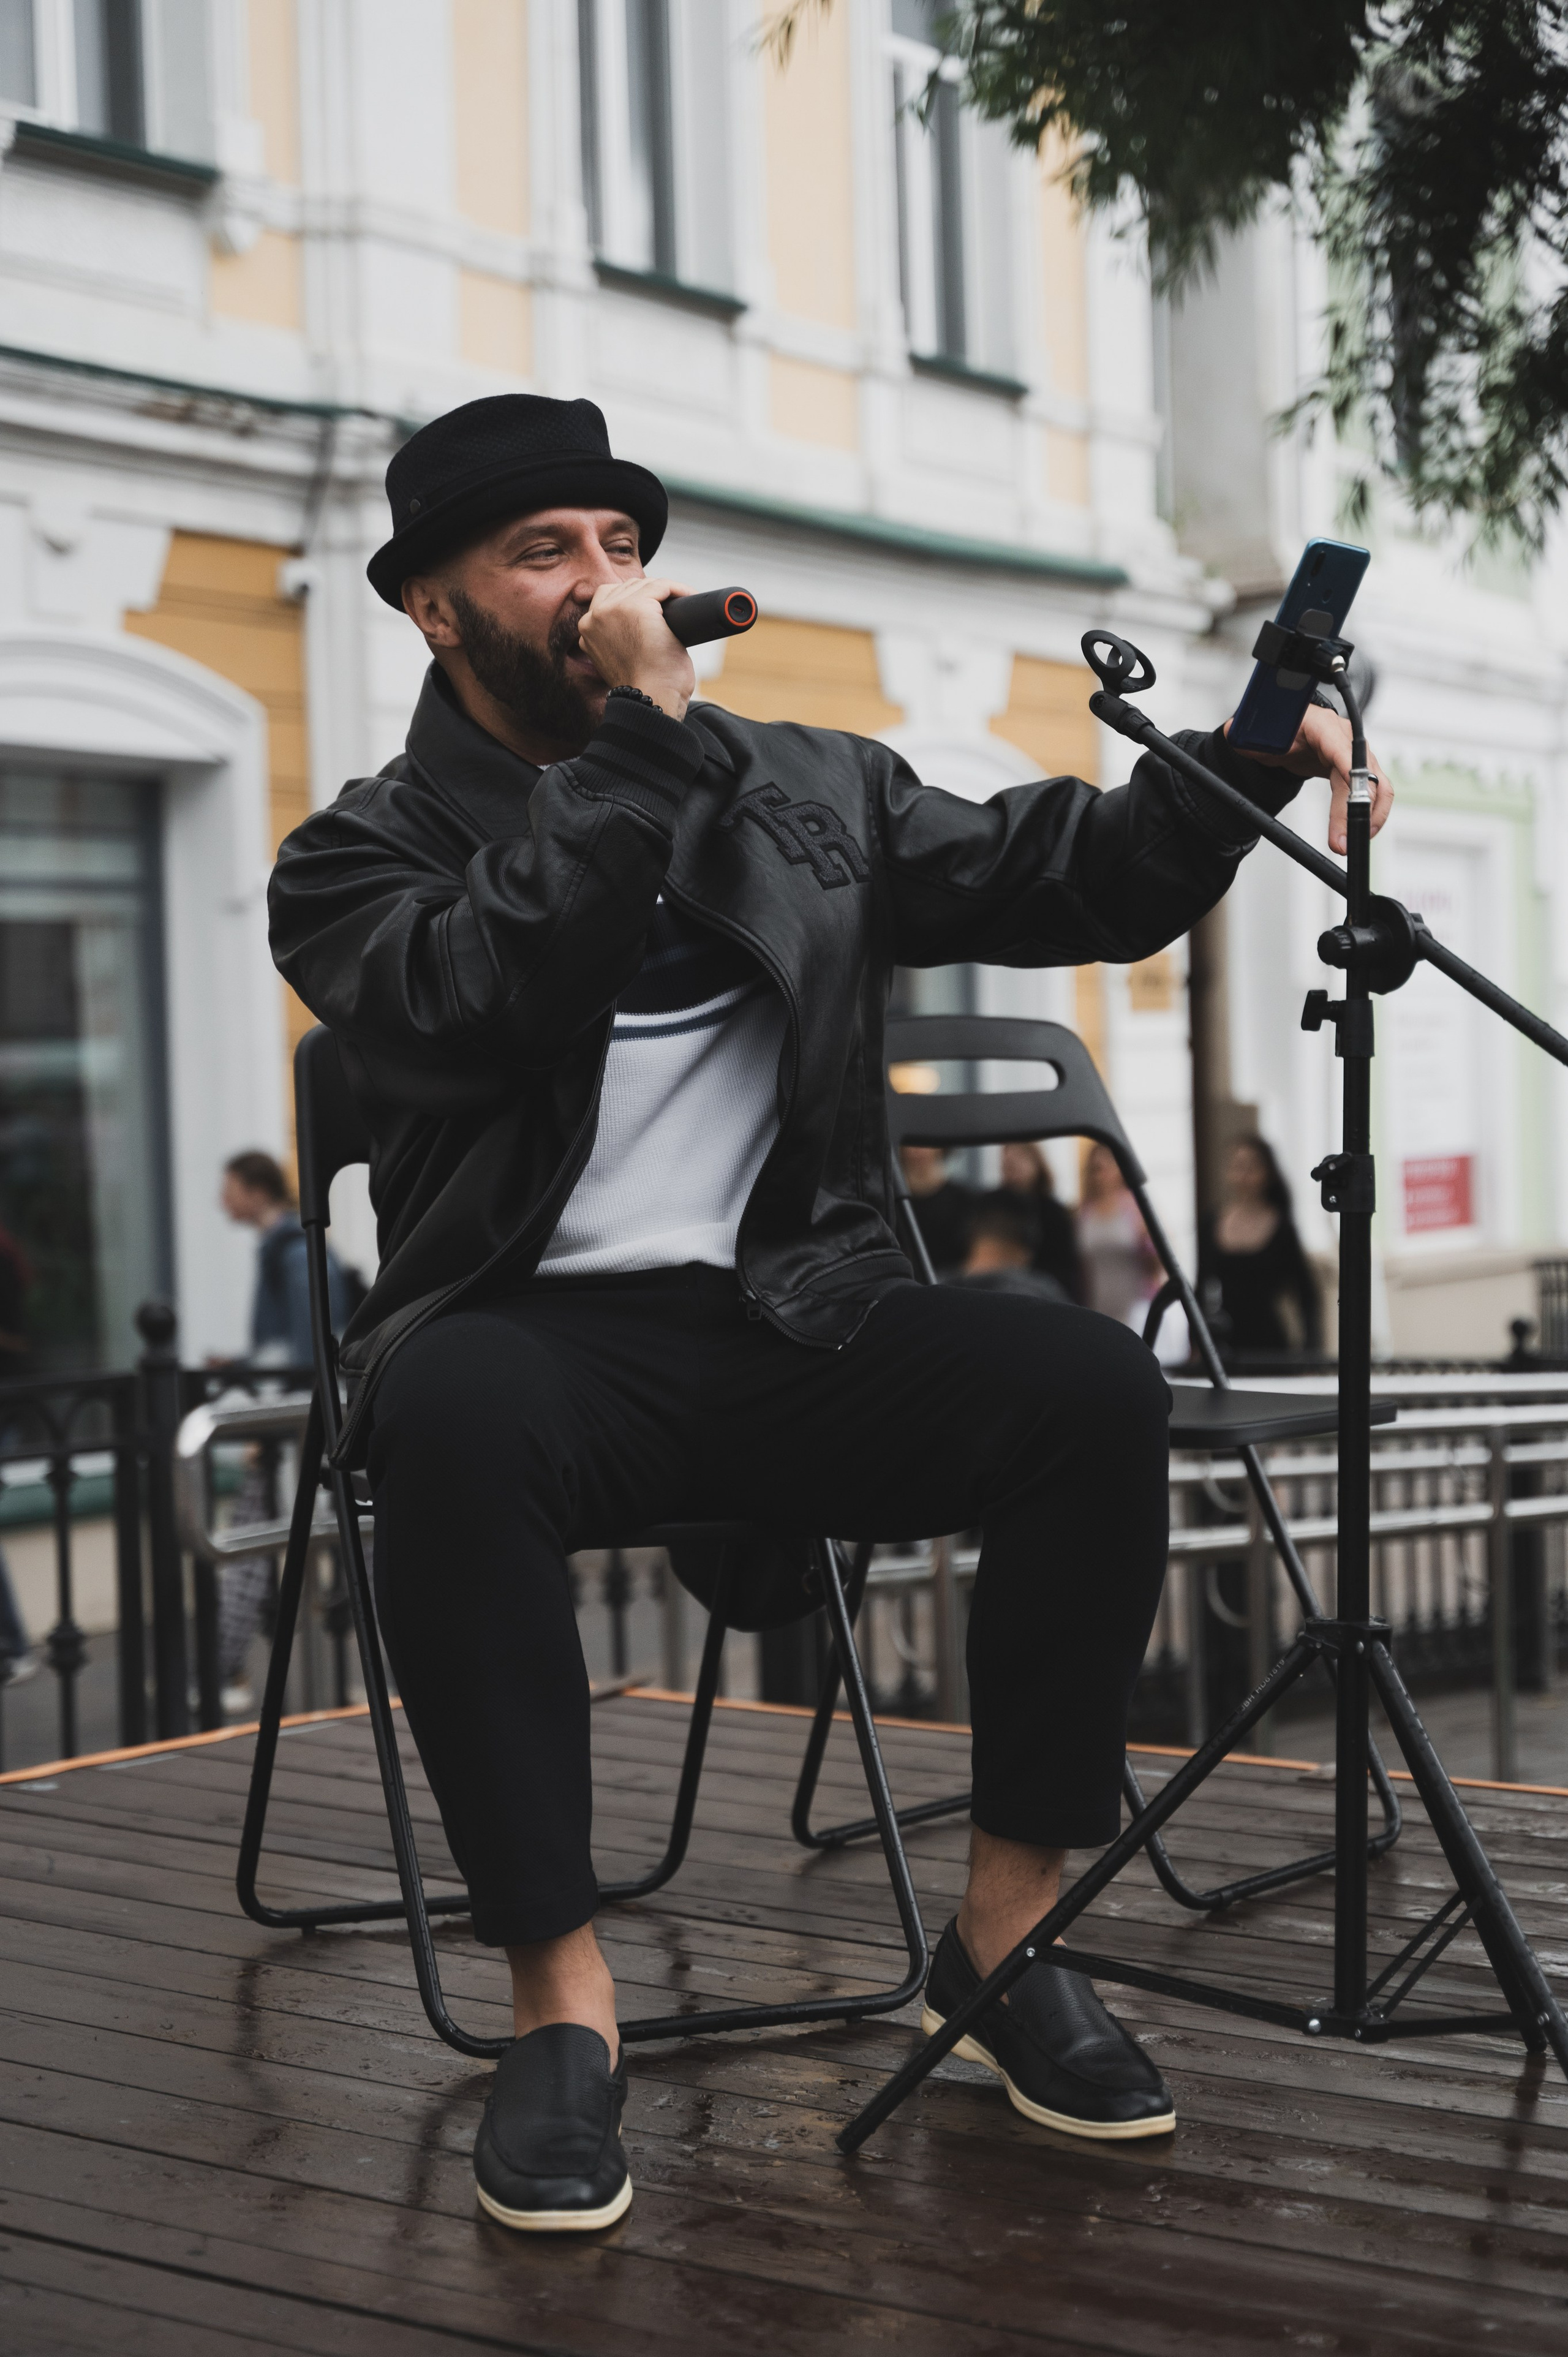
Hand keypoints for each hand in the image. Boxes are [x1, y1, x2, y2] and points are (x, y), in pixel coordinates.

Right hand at [576, 576, 695, 721]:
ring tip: (684, 603)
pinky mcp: (636, 606)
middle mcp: (594, 616)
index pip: (610, 597)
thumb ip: (616, 640)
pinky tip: (689, 597)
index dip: (635, 599)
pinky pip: (661, 586)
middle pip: (627, 587)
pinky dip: (678, 589)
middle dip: (651, 594)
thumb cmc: (644, 687)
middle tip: (673, 607)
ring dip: (666, 591)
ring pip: (644, 585)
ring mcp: (613, 609)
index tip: (656, 610)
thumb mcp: (619, 659)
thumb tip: (636, 628)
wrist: (652, 700)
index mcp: (587, 629)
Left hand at [1225, 702, 1391, 855]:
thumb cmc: (1278, 730)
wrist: (1287, 732)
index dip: (1354, 778)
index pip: (1346, 751)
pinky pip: (1374, 794)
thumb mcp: (1258, 733)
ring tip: (1350, 843)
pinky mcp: (1358, 771)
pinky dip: (1370, 816)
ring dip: (1370, 817)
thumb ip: (1247, 735)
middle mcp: (1346, 738)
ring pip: (1377, 786)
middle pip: (1364, 775)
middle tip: (1341, 841)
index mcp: (1323, 725)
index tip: (1353, 805)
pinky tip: (1357, 834)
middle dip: (1357, 811)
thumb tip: (1234, 731)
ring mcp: (1355, 755)